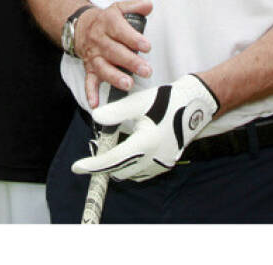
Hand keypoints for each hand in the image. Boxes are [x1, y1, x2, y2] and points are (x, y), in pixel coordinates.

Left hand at [71, 73, 218, 181]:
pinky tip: (132, 147)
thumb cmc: (167, 100)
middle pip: (120, 170)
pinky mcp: (166, 164)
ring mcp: (162, 164)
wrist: (195, 104)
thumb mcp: (139, 102)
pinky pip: (142, 170)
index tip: (76, 167)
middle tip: (101, 145)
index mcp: (146, 143)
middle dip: (106, 162)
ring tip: (117, 143)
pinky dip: (132, 163)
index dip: (93, 165)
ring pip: (131, 172)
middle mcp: (154, 158)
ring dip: (119, 163)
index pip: (112, 160)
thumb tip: (95, 117)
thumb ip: (116, 111)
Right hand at [75, 0, 153, 106]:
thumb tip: (149, 5)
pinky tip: (96, 104)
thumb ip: (134, 6)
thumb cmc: (106, 20)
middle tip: (146, 70)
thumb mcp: (118, 8)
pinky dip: (91, 93)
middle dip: (130, 62)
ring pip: (103, 68)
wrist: (80, 28)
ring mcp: (94, 56)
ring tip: (128, 84)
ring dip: (115, 77)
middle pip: (115, 52)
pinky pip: (89, 81)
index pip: (121, 31)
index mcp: (108, 24)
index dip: (133, 38)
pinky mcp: (89, 68)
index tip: (146, 46)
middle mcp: (100, 41)